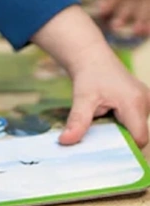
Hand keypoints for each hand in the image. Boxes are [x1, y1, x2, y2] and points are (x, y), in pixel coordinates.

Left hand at [32, 5, 149, 146]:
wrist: (91, 56)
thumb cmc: (88, 76)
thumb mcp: (82, 98)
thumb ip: (77, 121)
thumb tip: (65, 141)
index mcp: (135, 103)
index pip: (139, 138)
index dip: (124, 148)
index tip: (105, 149)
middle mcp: (145, 102)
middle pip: (137, 134)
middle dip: (119, 138)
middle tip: (99, 134)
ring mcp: (146, 101)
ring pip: (135, 127)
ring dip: (119, 129)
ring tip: (102, 119)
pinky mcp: (141, 100)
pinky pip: (134, 119)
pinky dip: (121, 122)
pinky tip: (106, 115)